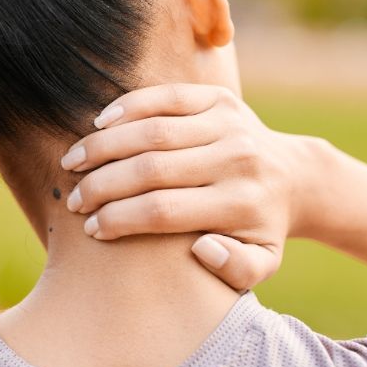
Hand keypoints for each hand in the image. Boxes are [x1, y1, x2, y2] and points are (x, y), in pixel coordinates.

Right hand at [61, 83, 331, 290]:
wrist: (293, 175)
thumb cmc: (263, 224)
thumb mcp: (262, 261)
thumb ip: (236, 269)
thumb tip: (201, 248)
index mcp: (240, 204)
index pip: (164, 211)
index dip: (119, 219)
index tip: (91, 228)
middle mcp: (235, 159)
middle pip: (152, 169)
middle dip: (102, 185)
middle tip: (74, 198)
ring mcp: (229, 123)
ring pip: (153, 130)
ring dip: (104, 146)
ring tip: (73, 161)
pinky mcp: (221, 99)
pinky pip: (167, 97)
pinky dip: (129, 106)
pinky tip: (100, 122)